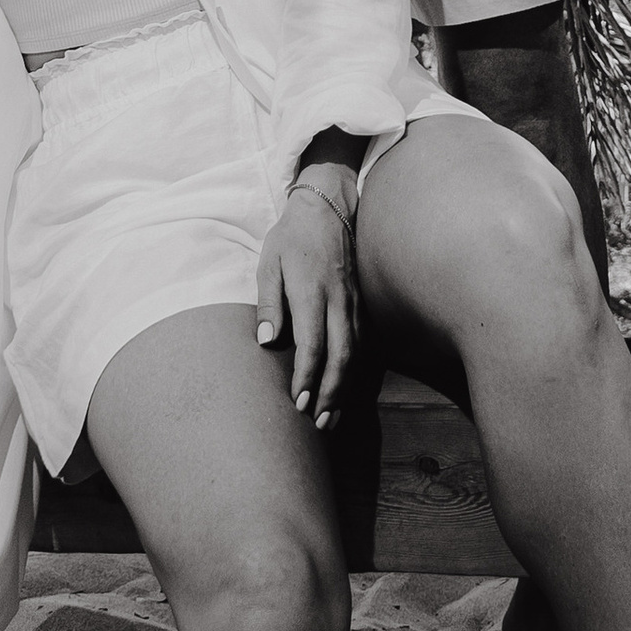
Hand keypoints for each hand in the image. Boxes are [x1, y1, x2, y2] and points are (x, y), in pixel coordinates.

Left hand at [256, 166, 359, 430]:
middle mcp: (338, 300)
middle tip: (320, 423)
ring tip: (333, 416)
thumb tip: (268, 342)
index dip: (307, 376)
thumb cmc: (292, 237)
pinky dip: (355, 370)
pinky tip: (346, 387)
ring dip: (345, 387)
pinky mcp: (360, 303)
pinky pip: (362, 342)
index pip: (313, 343)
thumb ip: (269, 303)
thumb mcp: (269, 263)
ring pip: (356, 353)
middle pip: (341, 356)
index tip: (298, 402)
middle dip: (331, 393)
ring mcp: (353, 302)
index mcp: (312, 291)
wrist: (327, 207)